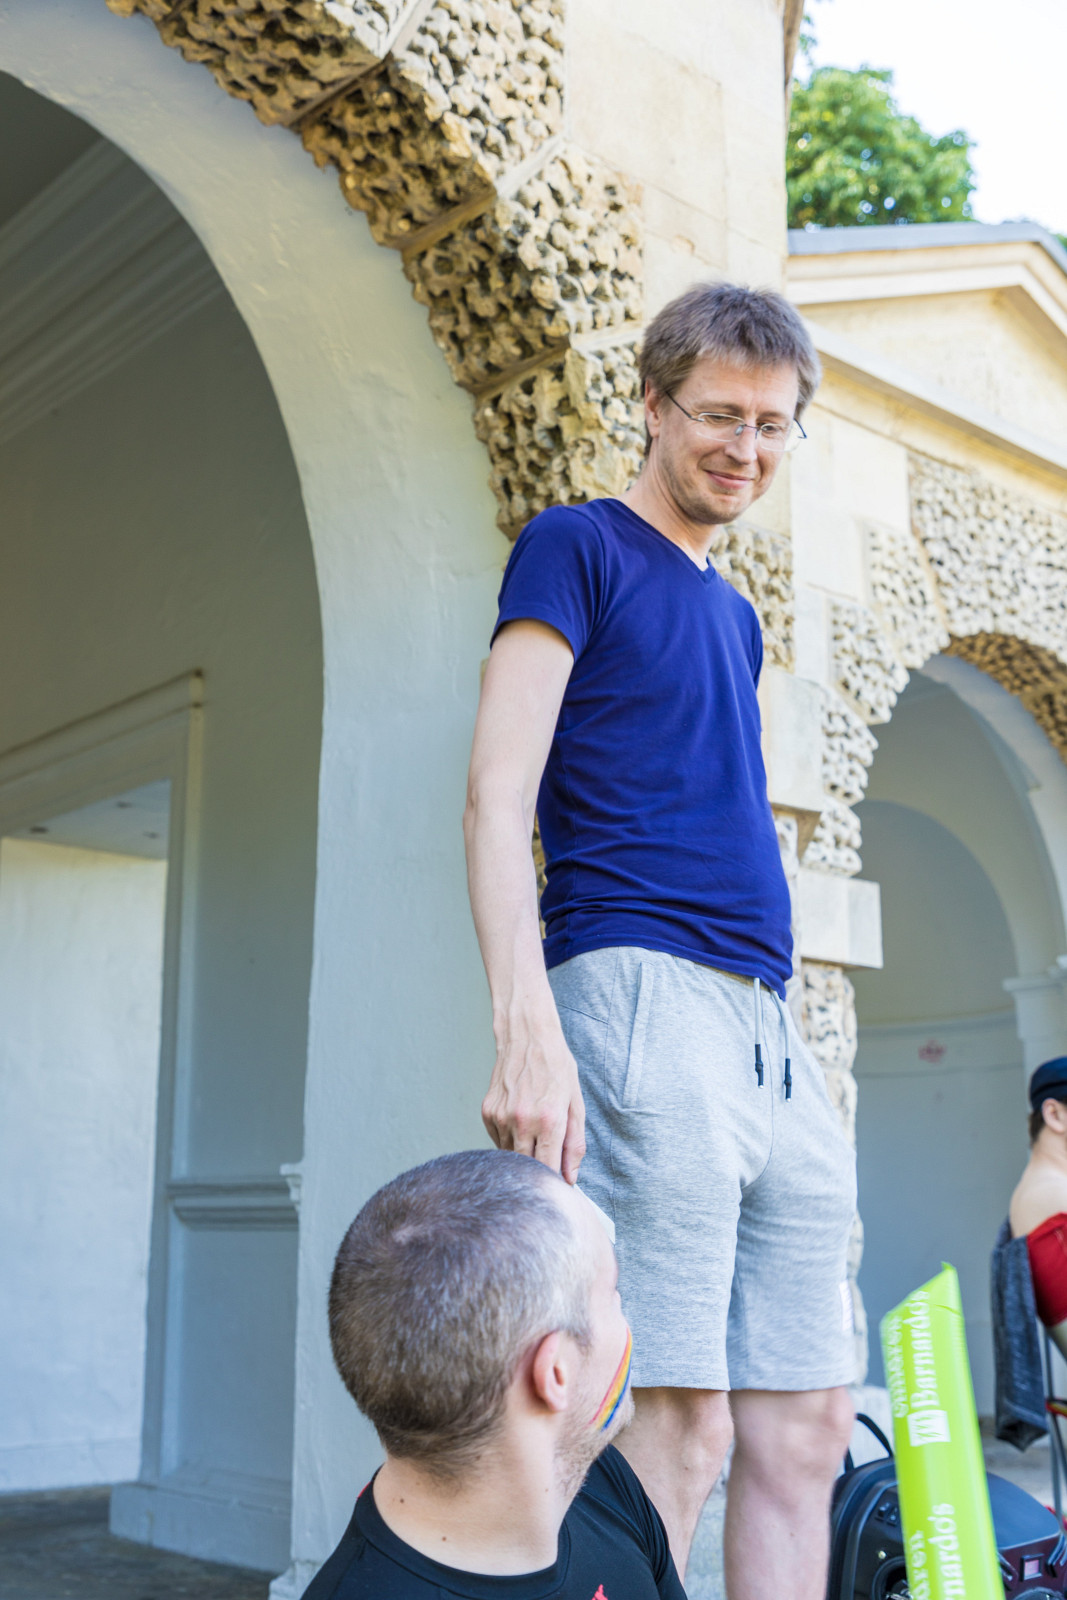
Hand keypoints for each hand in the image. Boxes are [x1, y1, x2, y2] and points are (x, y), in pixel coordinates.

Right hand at [482, 1022, 585, 1183]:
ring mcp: (501, 1117)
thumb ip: (574, 1143)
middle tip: (548, 1160)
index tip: (559, 1182)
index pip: (548, 1169)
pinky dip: (510, 1140)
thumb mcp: (575, 1103)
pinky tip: (520, 1122)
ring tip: (535, 1133)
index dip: (555, 1180)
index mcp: (549, 1120)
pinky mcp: (487, 1113)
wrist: (527, 1037)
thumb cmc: (556, 1067)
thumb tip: (571, 1176)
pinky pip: (498, 1141)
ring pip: (510, 1156)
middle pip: (527, 1167)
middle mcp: (522, 1121)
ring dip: (523, 1154)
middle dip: (538, 1170)